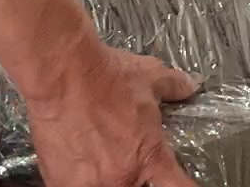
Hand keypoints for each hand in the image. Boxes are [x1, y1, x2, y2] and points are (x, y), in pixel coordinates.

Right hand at [24, 43, 200, 186]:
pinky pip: (74, 186)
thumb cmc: (104, 77)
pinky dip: (77, 175)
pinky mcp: (60, 182)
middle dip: (135, 176)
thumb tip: (189, 84)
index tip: (178, 183)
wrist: (61, 74)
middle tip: (125, 155)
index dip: (181, 186)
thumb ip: (172, 87)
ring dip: (104, 175)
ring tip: (96, 153)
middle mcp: (121, 178)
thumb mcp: (148, 77)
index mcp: (149, 158)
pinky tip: (74, 157)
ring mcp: (90, 184)